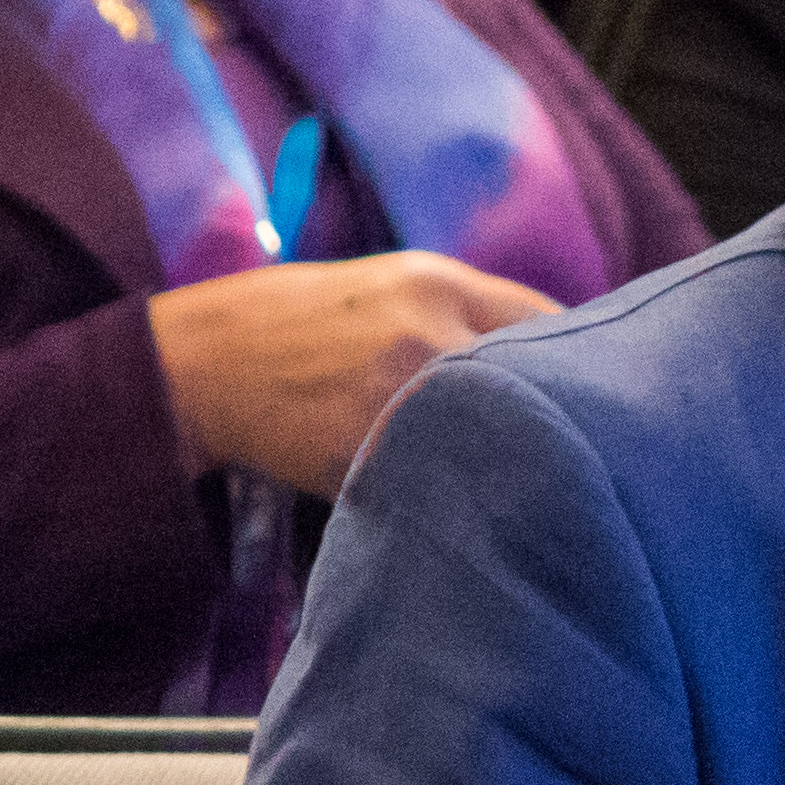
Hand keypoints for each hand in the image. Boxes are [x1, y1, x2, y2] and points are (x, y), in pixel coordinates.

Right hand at [147, 251, 555, 497]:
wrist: (195, 364)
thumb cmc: (290, 327)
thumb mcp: (379, 290)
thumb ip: (455, 313)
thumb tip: (542, 351)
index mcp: (437, 280)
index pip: (551, 319)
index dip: (577, 362)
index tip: (590, 393)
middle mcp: (430, 325)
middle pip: (541, 377)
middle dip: (561, 413)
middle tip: (575, 448)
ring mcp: (400, 386)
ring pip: (501, 430)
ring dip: (518, 459)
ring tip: (531, 486)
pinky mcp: (367, 444)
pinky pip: (442, 474)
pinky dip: (458, 489)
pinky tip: (464, 504)